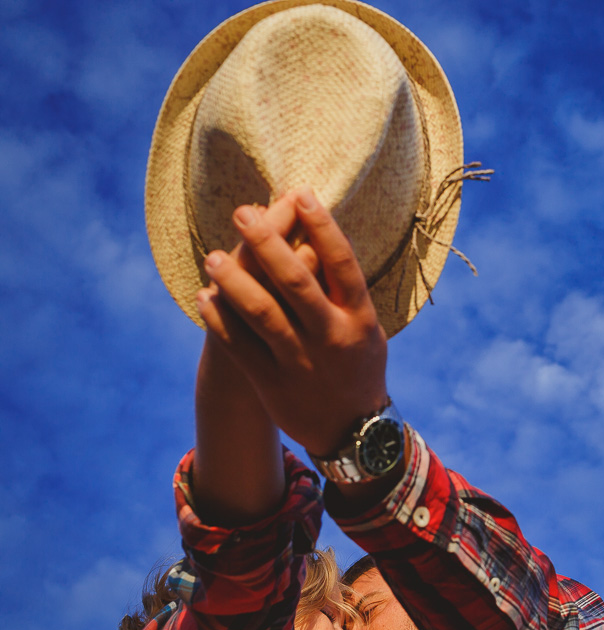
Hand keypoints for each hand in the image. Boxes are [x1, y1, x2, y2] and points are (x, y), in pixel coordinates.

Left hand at [198, 187, 388, 456]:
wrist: (351, 431)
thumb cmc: (357, 364)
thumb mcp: (367, 327)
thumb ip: (344, 288)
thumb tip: (315, 232)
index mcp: (359, 318)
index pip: (342, 263)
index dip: (321, 226)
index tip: (299, 193)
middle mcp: (331, 337)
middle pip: (297, 281)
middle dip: (268, 242)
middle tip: (242, 212)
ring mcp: (301, 362)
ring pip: (262, 314)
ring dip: (234, 281)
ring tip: (214, 257)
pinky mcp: (272, 384)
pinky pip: (239, 347)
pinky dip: (219, 320)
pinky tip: (205, 297)